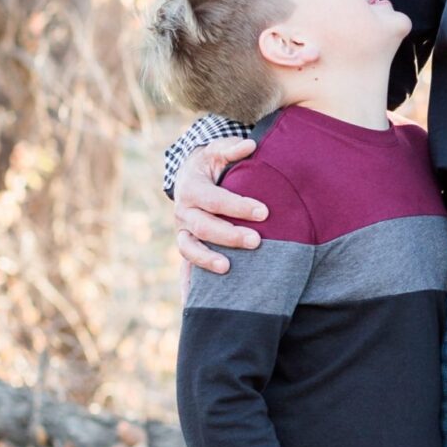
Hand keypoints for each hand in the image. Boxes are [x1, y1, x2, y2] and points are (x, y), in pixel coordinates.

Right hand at [173, 138, 268, 273]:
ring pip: (189, 248)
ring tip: (228, 268)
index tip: (264, 212)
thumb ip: (232, 148)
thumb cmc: (211, 165)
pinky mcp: (186, 246)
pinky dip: (187, 285)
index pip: (216, 200)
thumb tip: (250, 145)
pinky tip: (192, 301)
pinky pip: (184, 267)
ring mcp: (183, 232)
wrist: (189, 177)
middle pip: (204, 227)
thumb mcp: (218, 151)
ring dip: (207, 260)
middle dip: (230, 235)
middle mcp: (184, 212)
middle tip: (257, 241)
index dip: (239, 206)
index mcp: (192, 188)